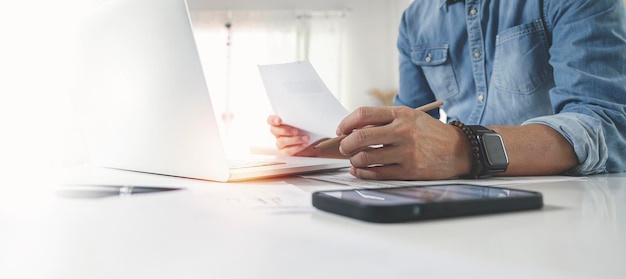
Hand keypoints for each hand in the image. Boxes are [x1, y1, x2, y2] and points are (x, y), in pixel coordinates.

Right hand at [266, 115, 323, 156]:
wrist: (317, 144)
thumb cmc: (310, 131)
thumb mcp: (309, 122)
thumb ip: (308, 118)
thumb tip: (317, 114)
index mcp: (281, 123)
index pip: (271, 120)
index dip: (273, 120)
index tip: (280, 120)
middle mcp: (278, 133)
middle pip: (274, 130)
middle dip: (285, 130)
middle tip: (296, 131)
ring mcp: (281, 143)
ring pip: (281, 141)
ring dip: (294, 139)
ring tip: (305, 138)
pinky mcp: (285, 152)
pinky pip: (286, 151)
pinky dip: (295, 148)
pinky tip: (303, 145)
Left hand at [336, 106, 470, 179]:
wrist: (459, 149)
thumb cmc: (430, 133)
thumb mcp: (410, 117)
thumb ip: (385, 121)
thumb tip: (354, 130)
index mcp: (401, 114)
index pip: (363, 114)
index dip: (346, 123)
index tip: (341, 130)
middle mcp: (403, 131)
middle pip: (361, 137)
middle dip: (346, 144)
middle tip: (343, 147)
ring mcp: (406, 152)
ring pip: (366, 157)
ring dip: (354, 160)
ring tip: (355, 159)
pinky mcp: (409, 171)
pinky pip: (377, 173)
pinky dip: (363, 173)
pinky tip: (360, 170)